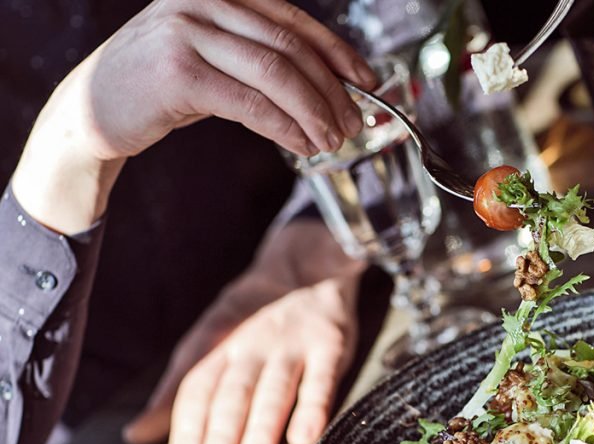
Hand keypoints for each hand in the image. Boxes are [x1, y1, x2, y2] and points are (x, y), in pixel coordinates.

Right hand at [13, 0, 375, 233]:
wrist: (91, 112)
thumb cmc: (161, 88)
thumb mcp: (214, 58)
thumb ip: (261, 59)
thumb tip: (330, 87)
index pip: (294, 19)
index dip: (338, 52)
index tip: (369, 83)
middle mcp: (203, 2)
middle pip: (290, 46)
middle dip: (332, 89)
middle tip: (355, 123)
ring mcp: (187, 33)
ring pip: (276, 73)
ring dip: (315, 111)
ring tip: (333, 140)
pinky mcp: (178, 73)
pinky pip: (251, 103)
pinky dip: (285, 127)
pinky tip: (302, 144)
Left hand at [122, 220, 364, 443]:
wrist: (306, 265)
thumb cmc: (250, 318)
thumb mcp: (207, 344)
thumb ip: (175, 393)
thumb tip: (134, 437)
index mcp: (216, 344)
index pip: (195, 392)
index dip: (188, 433)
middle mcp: (250, 344)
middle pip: (231, 395)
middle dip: (220, 439)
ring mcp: (291, 344)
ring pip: (273, 390)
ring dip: (260, 429)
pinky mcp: (330, 344)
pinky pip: (322, 379)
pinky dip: (313, 407)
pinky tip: (303, 439)